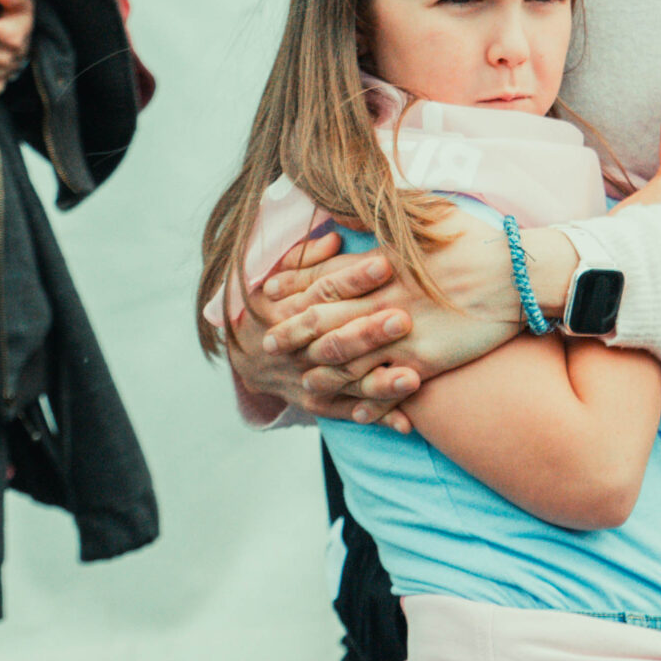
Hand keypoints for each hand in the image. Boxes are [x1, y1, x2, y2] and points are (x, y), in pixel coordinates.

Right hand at [226, 233, 426, 428]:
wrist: (247, 353)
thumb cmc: (272, 303)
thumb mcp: (276, 273)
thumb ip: (305, 257)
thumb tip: (335, 238)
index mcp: (289, 308)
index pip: (323, 291)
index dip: (354, 278)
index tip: (386, 264)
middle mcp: (298, 347)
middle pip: (335, 339)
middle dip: (368, 332)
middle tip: (403, 319)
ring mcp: (308, 378)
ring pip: (345, 381)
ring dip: (378, 382)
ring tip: (412, 378)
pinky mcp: (319, 403)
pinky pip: (349, 412)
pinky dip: (377, 417)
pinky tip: (406, 422)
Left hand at [261, 209, 535, 381]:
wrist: (518, 273)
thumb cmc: (475, 238)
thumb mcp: (425, 211)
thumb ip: (381, 211)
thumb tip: (345, 206)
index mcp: (381, 261)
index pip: (324, 277)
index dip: (293, 289)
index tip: (269, 296)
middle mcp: (383, 298)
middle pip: (324, 320)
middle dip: (292, 333)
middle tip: (266, 345)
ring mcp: (401, 333)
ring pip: (347, 358)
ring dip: (320, 372)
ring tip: (301, 383)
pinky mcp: (424, 361)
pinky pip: (385, 386)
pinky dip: (369, 400)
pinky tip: (355, 411)